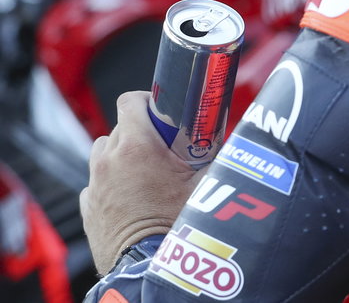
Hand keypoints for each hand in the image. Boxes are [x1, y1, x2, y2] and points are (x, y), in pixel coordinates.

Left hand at [80, 91, 206, 273]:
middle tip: (167, 148)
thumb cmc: (175, 226)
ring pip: (105, 150)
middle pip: (121, 126)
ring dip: (123, 153)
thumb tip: (240, 143)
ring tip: (147, 170)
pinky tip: (132, 194)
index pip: (131, 101)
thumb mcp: (208, 185)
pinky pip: (97, 180)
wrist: (145, 265)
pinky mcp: (89, 205)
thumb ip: (219, 157)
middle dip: (143, 132)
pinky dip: (112, 181)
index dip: (149, 101)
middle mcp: (110, 160)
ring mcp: (96, 183)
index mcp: (138, 147)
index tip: (165, 113)